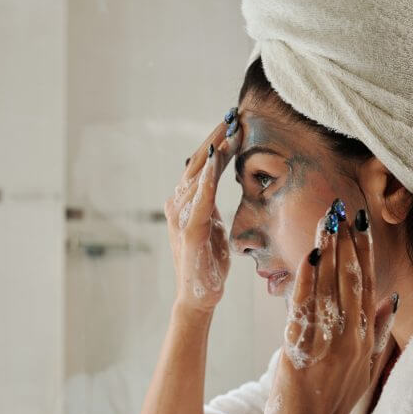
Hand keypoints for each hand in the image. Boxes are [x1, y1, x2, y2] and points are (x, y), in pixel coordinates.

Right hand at [163, 109, 241, 312]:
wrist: (199, 297)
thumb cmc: (208, 263)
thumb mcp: (212, 226)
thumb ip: (209, 204)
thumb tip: (213, 181)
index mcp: (186, 203)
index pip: (202, 165)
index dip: (216, 143)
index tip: (235, 122)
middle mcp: (178, 205)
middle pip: (197, 164)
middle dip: (215, 138)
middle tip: (233, 116)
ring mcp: (180, 218)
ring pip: (198, 177)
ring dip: (214, 153)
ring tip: (231, 132)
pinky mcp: (188, 233)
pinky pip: (198, 202)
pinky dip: (206, 181)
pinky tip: (215, 162)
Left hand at [263, 201, 398, 413]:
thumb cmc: (332, 404)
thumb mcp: (365, 368)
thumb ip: (379, 332)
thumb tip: (394, 299)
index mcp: (364, 337)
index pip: (367, 284)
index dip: (364, 251)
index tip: (361, 222)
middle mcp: (350, 337)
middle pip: (351, 280)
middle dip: (346, 242)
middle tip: (341, 208)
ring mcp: (328, 345)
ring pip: (331, 290)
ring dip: (329, 253)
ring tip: (327, 222)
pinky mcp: (302, 353)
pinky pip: (306, 310)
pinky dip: (308, 283)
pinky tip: (309, 259)